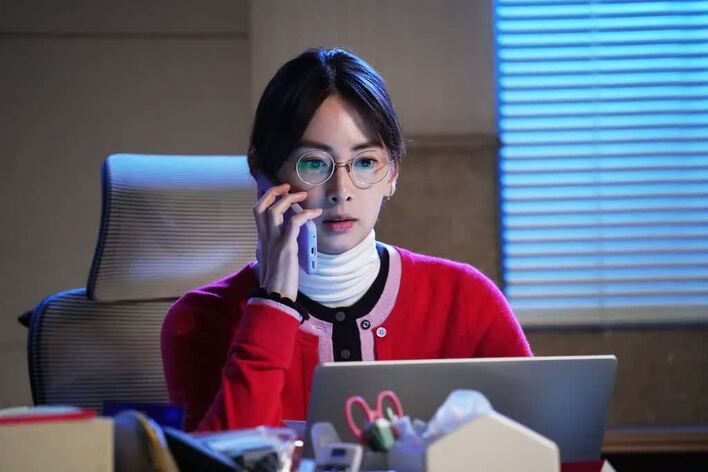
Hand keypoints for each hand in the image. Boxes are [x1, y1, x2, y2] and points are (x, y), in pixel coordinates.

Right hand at [253, 183, 321, 299]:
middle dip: (273, 192)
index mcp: (261, 242)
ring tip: (302, 195)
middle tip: (287, 187)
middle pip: (261, 206)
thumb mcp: (271, 264)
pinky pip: (294, 223)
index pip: (258, 213)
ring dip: (288, 199)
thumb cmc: (276, 284)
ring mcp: (273, 243)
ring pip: (274, 210)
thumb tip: (287, 244)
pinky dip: (305, 214)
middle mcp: (264, 239)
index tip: (279, 193)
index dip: (267, 199)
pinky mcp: (286, 248)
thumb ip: (274, 252)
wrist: (275, 298)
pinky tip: (315, 213)